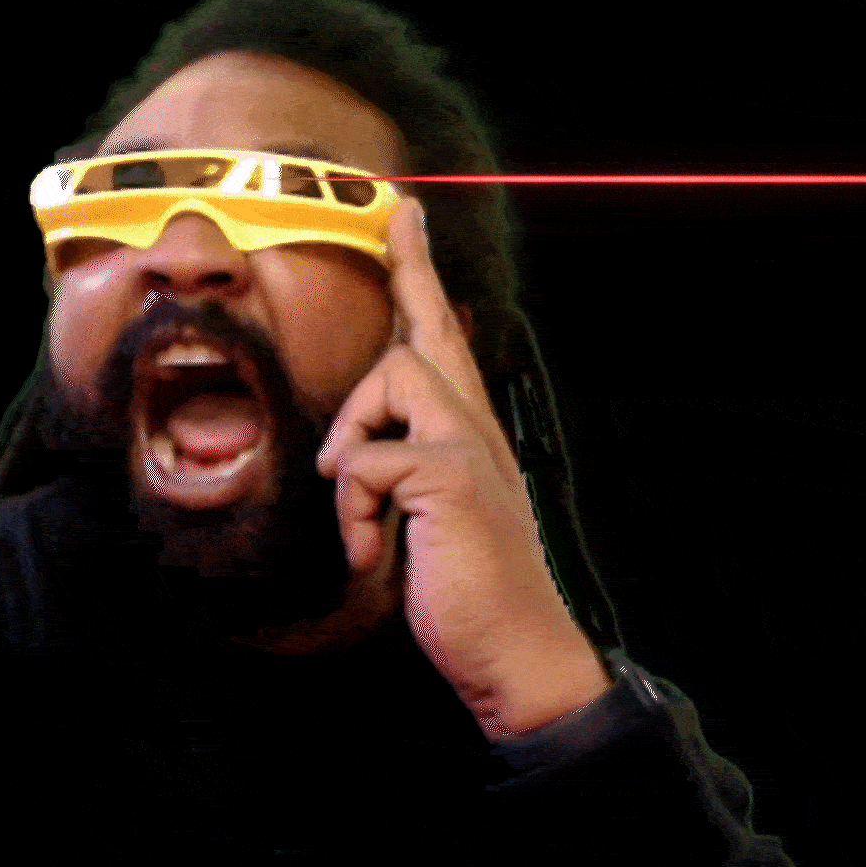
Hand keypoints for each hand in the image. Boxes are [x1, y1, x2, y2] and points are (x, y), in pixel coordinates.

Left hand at [316, 197, 610, 737]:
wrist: (517, 651)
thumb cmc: (467, 593)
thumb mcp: (424, 522)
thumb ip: (400, 477)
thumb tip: (348, 457)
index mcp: (468, 438)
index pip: (444, 343)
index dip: (421, 277)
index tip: (405, 216)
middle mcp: (475, 429)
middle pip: (425, 336)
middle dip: (409, 277)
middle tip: (399, 215)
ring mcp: (468, 445)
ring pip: (391, 378)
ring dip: (352, 446)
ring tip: (361, 514)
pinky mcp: (449, 475)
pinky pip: (365, 461)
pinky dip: (353, 513)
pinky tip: (372, 554)